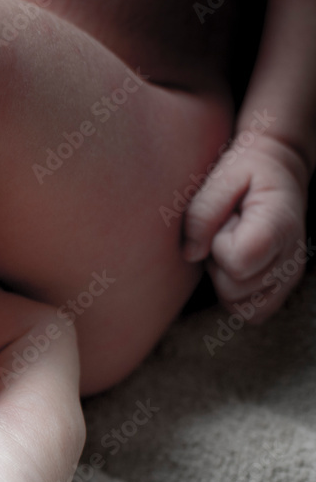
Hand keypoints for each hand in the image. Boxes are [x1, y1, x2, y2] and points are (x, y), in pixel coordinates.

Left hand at [183, 133, 309, 322]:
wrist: (278, 169)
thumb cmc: (245, 170)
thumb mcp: (221, 178)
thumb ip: (202, 214)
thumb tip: (190, 254)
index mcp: (279, 227)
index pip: (237, 263)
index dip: (218, 245)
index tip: (226, 220)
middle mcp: (291, 259)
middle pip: (233, 289)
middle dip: (218, 262)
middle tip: (226, 230)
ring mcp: (288, 278)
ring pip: (239, 306)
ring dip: (225, 278)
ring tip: (231, 244)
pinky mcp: (279, 288)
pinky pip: (248, 312)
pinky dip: (234, 294)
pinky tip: (234, 263)